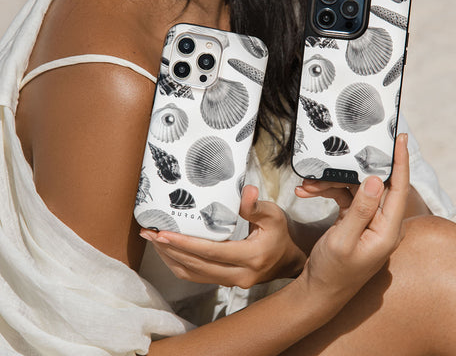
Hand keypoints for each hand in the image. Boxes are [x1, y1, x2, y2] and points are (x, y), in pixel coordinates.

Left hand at [140, 185, 306, 287]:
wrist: (288, 260)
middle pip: (196, 265)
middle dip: (169, 250)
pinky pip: (196, 277)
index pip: (212, 252)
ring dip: (169, 258)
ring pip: (192, 274)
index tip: (164, 233)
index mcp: (251, 257)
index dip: (186, 244)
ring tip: (152, 241)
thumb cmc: (279, 234)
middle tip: (149, 233)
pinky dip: (178, 264)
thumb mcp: (274, 215)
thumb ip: (256, 206)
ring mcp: (230, 282)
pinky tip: (167, 252)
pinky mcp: (224, 282)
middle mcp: (239, 275)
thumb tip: (247, 191)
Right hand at [297, 133, 409, 303]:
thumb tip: (378, 180)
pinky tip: (306, 192)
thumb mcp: (344, 241)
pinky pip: (344, 197)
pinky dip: (326, 192)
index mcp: (387, 230)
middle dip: (348, 172)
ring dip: (330, 184)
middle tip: (332, 159)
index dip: (401, 161)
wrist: (318, 290)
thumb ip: (361, 210)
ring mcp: (369, 222)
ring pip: (354, 189)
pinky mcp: (355, 220)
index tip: (401, 138)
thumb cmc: (333, 271)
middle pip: (373, 185)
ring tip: (306, 185)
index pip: (399, 189)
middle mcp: (382, 224)